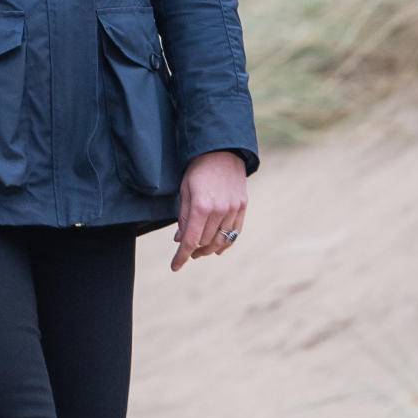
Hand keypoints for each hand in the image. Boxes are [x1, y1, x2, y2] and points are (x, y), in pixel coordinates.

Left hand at [170, 151, 246, 271]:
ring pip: (221, 241)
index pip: (190, 240)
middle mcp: (219, 210)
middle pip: (205, 242)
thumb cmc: (198, 169)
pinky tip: (218, 249)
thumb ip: (183, 216)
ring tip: (201, 251)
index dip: (181, 256)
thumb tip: (180, 240)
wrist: (222, 150)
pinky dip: (226, 243)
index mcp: (201, 206)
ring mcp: (233, 209)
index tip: (175, 267)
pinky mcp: (243, 207)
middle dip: (194, 250)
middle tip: (188, 251)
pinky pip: (235, 233)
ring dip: (209, 249)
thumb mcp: (184, 190)